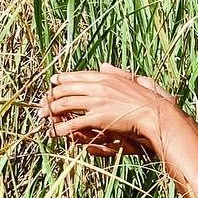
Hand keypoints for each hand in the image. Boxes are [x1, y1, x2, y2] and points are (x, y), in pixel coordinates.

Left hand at [39, 62, 168, 158]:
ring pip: (65, 104)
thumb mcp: (131, 80)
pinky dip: (60, 128)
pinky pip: (73, 123)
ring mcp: (96, 102)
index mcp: (105, 77)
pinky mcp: (97, 117)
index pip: (77, 75)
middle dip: (51, 96)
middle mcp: (98, 86)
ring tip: (44, 117)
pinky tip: (54, 132)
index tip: (53, 82)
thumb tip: (103, 65)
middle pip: (66, 89)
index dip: (62, 79)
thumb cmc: (147, 100)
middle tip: (43, 103)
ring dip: (51, 111)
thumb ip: (115, 72)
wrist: (155, 113)